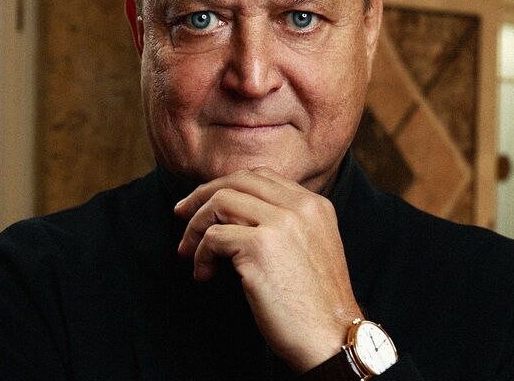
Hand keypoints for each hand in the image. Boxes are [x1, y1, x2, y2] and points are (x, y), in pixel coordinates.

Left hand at [174, 166, 362, 371]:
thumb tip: (235, 214)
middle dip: (202, 196)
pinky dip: (200, 254)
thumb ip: (286, 223)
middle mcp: (300, 207)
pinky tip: (203, 274)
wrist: (332, 337)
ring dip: (196, 226)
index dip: (227, 185)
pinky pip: (214, 236)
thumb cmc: (316, 303)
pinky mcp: (260, 247)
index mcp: (315, 204)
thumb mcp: (312, 247)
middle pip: (237, 180)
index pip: (261, 176)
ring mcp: (281, 223)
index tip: (205, 203)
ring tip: (189, 251)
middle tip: (182, 214)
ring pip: (221, 202)